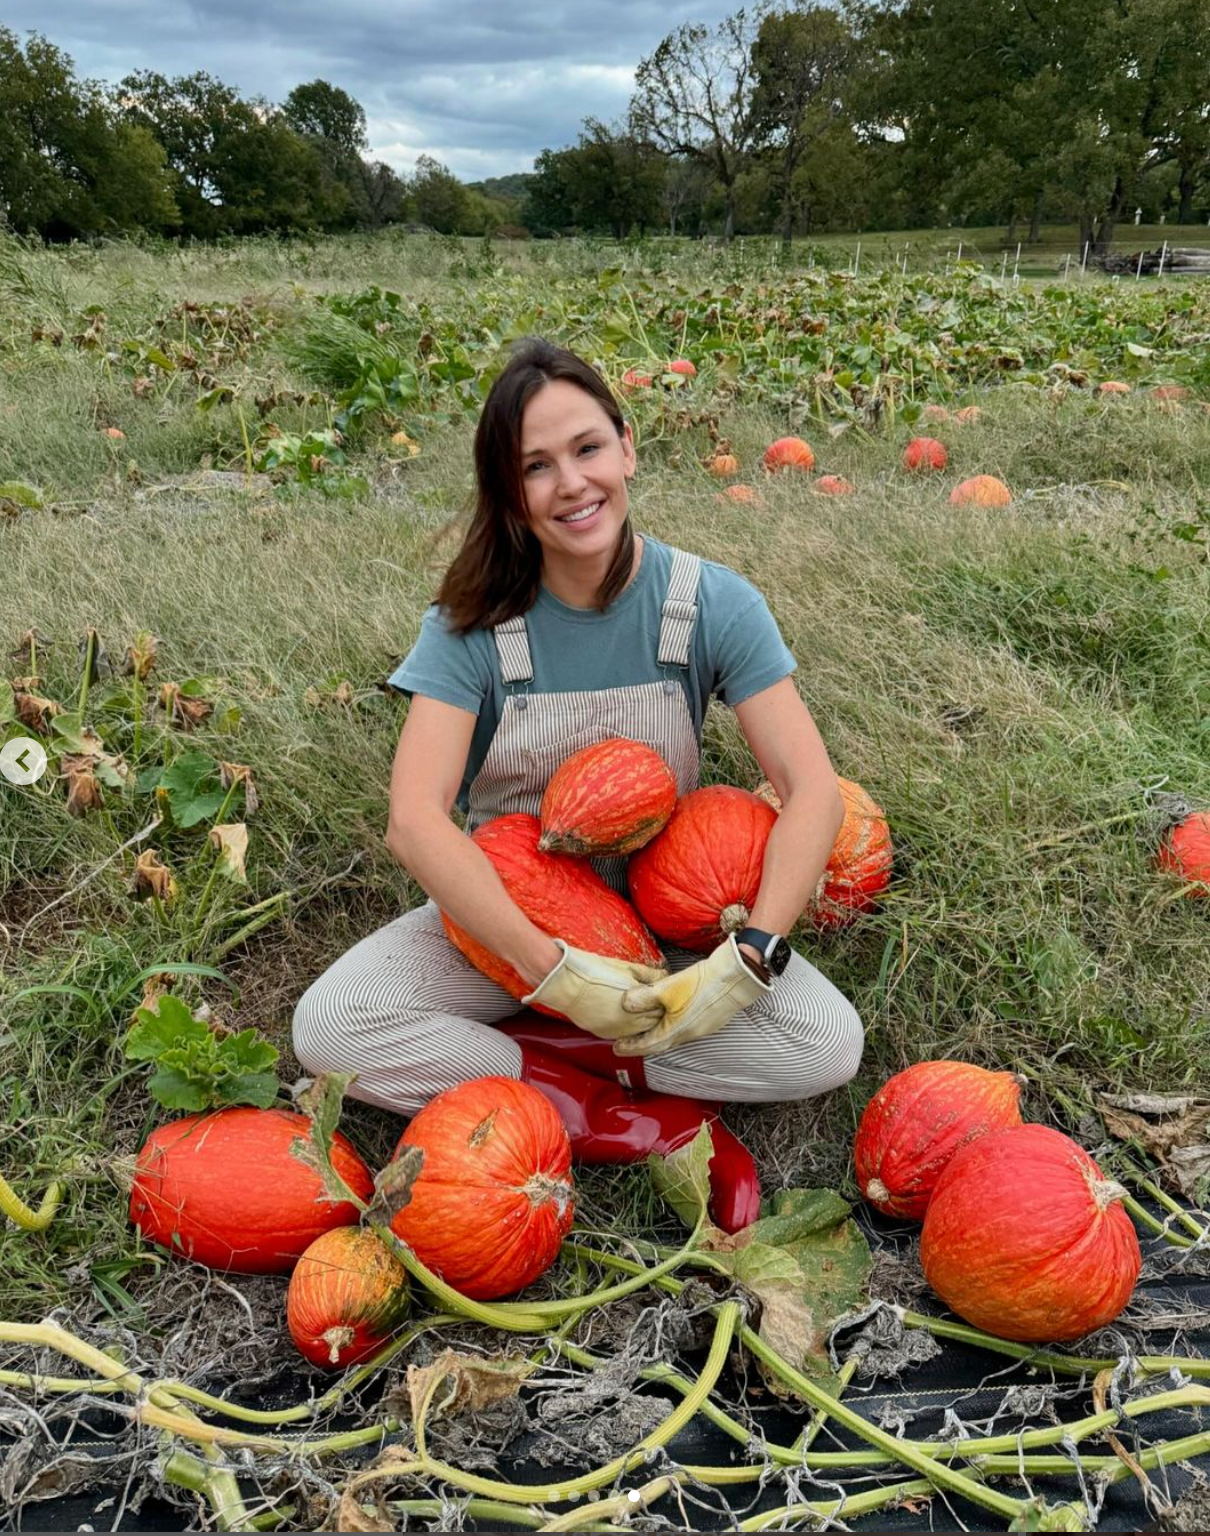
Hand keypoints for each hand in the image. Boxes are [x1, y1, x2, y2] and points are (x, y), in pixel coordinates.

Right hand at [522, 941, 667, 1039]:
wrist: (564, 983)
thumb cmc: (592, 971)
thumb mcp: (625, 967)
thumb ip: (649, 974)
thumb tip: (664, 976)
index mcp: (637, 1003)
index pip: (661, 1008)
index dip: (663, 1000)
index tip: (664, 994)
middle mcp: (629, 1021)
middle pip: (653, 1022)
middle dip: (656, 1012)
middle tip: (657, 1003)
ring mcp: (616, 1030)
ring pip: (639, 1032)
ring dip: (643, 1022)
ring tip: (641, 1010)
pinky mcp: (603, 1034)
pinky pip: (623, 1034)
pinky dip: (628, 1028)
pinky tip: (627, 1017)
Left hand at [614, 935, 771, 1057]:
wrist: (736, 978)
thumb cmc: (701, 982)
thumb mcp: (667, 987)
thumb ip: (644, 996)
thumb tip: (624, 1003)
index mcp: (675, 1031)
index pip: (648, 1045)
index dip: (631, 1046)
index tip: (616, 1047)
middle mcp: (688, 1034)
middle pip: (661, 1043)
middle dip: (643, 1043)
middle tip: (627, 1041)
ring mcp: (701, 1028)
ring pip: (674, 1036)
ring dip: (659, 1034)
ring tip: (646, 1029)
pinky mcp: (710, 1020)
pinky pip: (686, 1029)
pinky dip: (673, 1026)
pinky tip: (671, 1015)